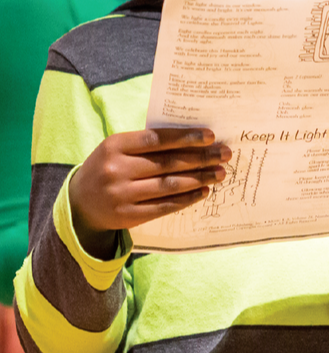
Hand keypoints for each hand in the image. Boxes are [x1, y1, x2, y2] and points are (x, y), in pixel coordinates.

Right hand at [69, 128, 230, 255]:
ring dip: (199, 178)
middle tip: (224, 154)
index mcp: (115, 145)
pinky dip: (186, 199)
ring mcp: (122, 195)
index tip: (210, 136)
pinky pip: (164, 206)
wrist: (79, 203)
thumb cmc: (107, 167)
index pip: (156, 139)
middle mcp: (117, 170)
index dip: (185, 138)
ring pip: (168, 185)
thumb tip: (190, 139)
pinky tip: (203, 192)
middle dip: (200, 158)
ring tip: (219, 173)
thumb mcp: (117, 148)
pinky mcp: (128, 216)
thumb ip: (146, 143)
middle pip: (167, 163)